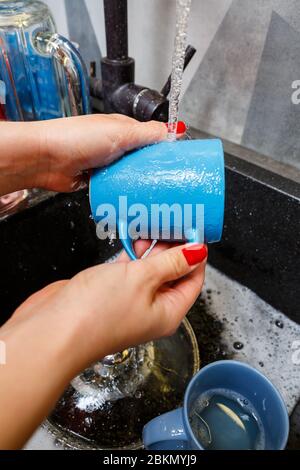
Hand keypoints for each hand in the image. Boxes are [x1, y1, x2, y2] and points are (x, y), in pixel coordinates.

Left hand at [0, 115, 166, 195]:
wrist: (47, 160)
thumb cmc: (76, 138)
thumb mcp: (120, 131)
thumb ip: (148, 133)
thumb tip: (174, 129)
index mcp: (123, 129)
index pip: (152, 138)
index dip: (166, 149)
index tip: (179, 162)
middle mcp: (116, 146)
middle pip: (144, 160)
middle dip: (154, 170)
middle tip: (168, 182)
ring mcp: (108, 164)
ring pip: (132, 176)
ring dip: (139, 182)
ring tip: (153, 192)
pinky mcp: (99, 181)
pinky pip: (118, 187)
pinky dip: (124, 191)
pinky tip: (133, 197)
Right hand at [0, 242, 206, 448]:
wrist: (53, 331)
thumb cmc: (97, 313)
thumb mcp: (143, 279)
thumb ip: (170, 263)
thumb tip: (197, 252)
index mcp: (169, 313)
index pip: (193, 279)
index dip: (196, 255)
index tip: (193, 229)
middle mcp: (152, 310)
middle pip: (172, 274)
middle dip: (173, 248)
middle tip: (171, 221)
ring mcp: (130, 302)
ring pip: (150, 271)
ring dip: (151, 250)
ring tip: (152, 225)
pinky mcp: (110, 294)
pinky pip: (129, 271)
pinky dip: (132, 255)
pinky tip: (132, 239)